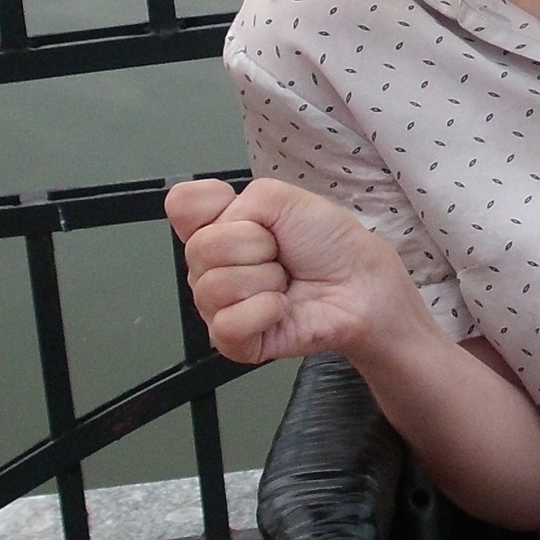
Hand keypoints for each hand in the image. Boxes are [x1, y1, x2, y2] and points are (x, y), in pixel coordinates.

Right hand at [165, 177, 416, 365]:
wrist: (358, 282)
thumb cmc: (327, 242)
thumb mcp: (284, 199)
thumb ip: (239, 200)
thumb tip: (216, 228)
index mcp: (218, 226)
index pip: (181, 205)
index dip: (215, 206)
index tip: (254, 215)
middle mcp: (210, 265)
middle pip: (199, 248)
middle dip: (255, 245)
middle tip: (280, 253)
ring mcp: (218, 304)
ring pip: (212, 286)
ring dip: (265, 279)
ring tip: (284, 281)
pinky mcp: (234, 341)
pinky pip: (226, 324)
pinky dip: (263, 311)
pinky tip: (281, 306)